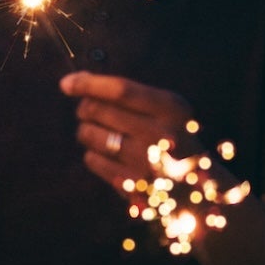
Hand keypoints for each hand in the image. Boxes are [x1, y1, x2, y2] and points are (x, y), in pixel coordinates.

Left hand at [61, 72, 206, 195]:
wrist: (198, 183)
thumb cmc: (171, 136)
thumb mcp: (164, 108)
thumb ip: (125, 93)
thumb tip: (75, 80)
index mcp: (171, 108)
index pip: (121, 90)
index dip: (88, 84)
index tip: (66, 83)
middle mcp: (160, 134)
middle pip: (97, 110)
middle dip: (85, 108)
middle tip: (90, 112)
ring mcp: (146, 161)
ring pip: (89, 134)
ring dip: (87, 131)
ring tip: (104, 134)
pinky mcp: (132, 184)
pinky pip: (92, 159)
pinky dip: (93, 154)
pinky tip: (110, 155)